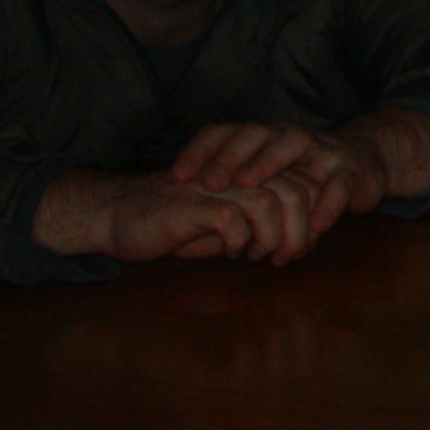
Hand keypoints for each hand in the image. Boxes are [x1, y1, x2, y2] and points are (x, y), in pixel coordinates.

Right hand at [31, 166, 323, 266]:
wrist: (117, 218)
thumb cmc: (173, 225)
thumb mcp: (225, 226)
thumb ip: (260, 226)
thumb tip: (299, 243)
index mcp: (248, 173)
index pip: (301, 184)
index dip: (312, 217)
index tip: (303, 247)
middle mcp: (236, 172)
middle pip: (295, 191)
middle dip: (301, 231)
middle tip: (287, 257)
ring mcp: (214, 185)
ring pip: (270, 202)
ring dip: (275, 237)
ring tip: (262, 256)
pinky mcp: (193, 203)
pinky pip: (233, 218)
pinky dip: (240, 240)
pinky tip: (232, 251)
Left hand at [171, 112, 429, 231]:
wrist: (365, 162)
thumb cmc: (302, 174)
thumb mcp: (264, 171)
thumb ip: (230, 181)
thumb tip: (178, 200)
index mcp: (263, 136)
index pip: (226, 132)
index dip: (200, 151)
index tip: (177, 176)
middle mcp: (289, 136)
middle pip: (257, 134)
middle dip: (230, 156)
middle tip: (209, 182)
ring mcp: (322, 151)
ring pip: (295, 145)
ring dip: (270, 163)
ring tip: (250, 185)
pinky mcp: (350, 172)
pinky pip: (339, 185)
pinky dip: (328, 203)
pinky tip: (314, 223)